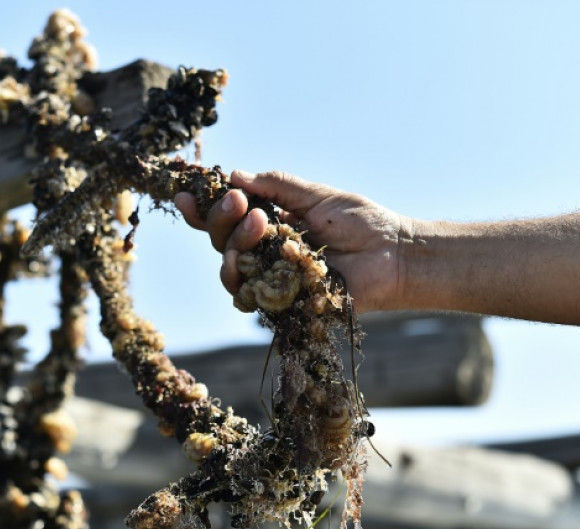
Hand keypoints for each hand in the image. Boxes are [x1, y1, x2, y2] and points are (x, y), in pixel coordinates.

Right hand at [174, 170, 411, 312]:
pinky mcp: (282, 303)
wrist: (393, 254)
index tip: (186, 193)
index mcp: (271, 223)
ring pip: (228, 267)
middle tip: (243, 203)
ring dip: (234, 243)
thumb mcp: (316, 195)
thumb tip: (236, 175)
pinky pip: (246, 297)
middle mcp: (265, 251)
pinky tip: (247, 261)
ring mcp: (271, 278)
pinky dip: (240, 280)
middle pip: (220, 239)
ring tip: (259, 223)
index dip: (204, 208)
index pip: (227, 217)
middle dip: (223, 219)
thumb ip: (277, 186)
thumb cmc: (362, 223)